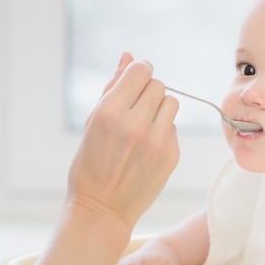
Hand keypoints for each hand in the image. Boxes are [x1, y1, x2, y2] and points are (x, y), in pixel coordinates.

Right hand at [64, 53, 179, 229]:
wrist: (102, 208)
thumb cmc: (91, 163)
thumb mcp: (92, 122)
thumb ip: (113, 86)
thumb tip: (129, 55)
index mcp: (110, 112)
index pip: (140, 70)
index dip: (139, 72)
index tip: (135, 81)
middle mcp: (135, 124)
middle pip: (158, 85)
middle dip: (147, 92)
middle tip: (133, 110)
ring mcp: (156, 141)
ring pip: (171, 103)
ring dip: (159, 109)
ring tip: (142, 127)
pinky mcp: (171, 155)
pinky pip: (173, 127)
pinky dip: (162, 130)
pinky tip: (146, 147)